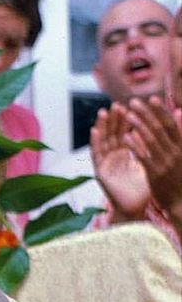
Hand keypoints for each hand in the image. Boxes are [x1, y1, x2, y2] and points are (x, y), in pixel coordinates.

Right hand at [90, 103, 149, 220]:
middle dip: (114, 119)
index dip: (127, 118)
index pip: (125, 131)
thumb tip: (162, 130)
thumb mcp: (150, 161)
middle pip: (113, 133)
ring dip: (102, 126)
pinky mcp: (100, 172)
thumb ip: (152, 146)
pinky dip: (94, 142)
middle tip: (117, 104)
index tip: (131, 104)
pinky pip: (96, 155)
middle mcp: (114, 156)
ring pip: (102, 141)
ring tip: (103, 112)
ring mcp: (105, 163)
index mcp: (125, 153)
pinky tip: (94, 130)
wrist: (136, 208)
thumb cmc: (144, 188)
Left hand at [124, 97, 181, 228]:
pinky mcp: (155, 174)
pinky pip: (143, 156)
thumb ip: (180, 135)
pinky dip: (135, 144)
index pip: (171, 124)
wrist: (181, 203)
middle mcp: (174, 152)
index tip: (151, 98)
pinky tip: (125, 135)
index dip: (161, 110)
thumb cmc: (180, 178)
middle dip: (145, 113)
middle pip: (159, 128)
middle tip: (133, 102)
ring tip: (126, 114)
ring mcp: (165, 163)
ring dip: (137, 124)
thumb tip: (179, 112)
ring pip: (150, 139)